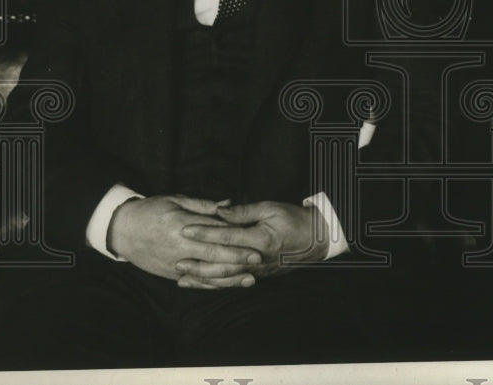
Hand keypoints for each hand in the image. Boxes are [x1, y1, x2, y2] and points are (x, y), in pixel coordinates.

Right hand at [107, 194, 261, 284]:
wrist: (122, 230)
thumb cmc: (150, 210)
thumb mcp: (175, 200)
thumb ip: (203, 205)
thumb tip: (228, 204)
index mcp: (182, 224)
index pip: (213, 230)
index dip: (235, 234)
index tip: (254, 235)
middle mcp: (179, 246)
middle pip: (213, 254)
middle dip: (237, 258)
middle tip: (257, 259)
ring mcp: (175, 263)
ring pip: (207, 273)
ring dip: (229, 277)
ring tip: (250, 279)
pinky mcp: (171, 274)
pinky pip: (195, 282)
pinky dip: (212, 286)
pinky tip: (227, 286)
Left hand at [176, 201, 328, 287]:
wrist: (316, 239)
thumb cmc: (294, 219)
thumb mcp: (270, 208)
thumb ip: (243, 212)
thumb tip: (219, 211)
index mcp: (260, 239)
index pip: (226, 237)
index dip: (204, 233)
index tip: (185, 229)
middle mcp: (258, 259)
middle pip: (222, 264)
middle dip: (198, 263)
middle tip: (177, 260)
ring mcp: (258, 270)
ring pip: (226, 278)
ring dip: (203, 278)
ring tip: (183, 277)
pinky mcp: (259, 275)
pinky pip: (234, 282)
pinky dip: (216, 284)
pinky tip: (202, 284)